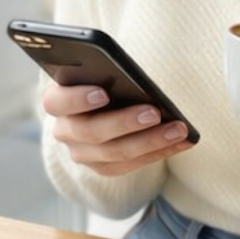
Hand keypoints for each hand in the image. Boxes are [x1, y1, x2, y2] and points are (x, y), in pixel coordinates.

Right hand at [42, 82, 194, 176]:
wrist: (99, 105)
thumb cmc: (103, 79)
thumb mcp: (99, 71)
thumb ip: (108, 72)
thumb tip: (135, 80)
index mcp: (57, 100)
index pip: (57, 101)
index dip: (77, 99)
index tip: (103, 93)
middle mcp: (65, 130)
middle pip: (91, 132)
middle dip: (125, 122)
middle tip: (154, 112)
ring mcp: (81, 153)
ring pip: (114, 154)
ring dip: (151, 141)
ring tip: (178, 129)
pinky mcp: (101, 167)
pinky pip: (130, 166)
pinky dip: (158, 152)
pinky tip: (182, 141)